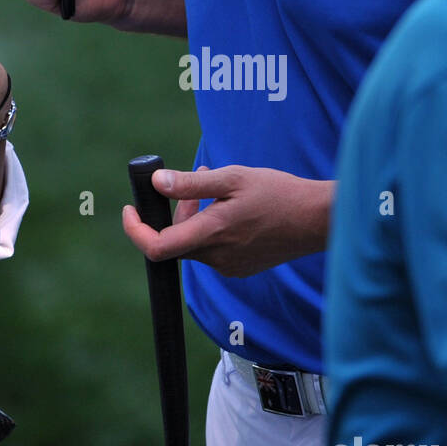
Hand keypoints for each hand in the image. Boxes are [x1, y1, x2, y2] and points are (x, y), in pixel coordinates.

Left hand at [121, 165, 333, 276]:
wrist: (316, 219)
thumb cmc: (276, 193)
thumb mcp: (231, 178)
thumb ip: (191, 184)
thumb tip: (156, 183)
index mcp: (211, 234)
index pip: (156, 247)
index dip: (135, 230)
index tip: (129, 210)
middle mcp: (217, 257)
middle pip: (174, 242)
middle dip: (173, 215)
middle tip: (191, 190)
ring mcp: (230, 266)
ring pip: (194, 245)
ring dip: (193, 220)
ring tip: (216, 192)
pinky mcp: (241, 267)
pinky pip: (212, 250)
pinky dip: (210, 230)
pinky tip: (230, 210)